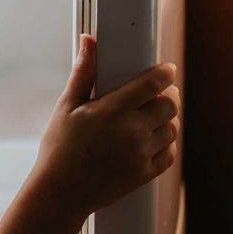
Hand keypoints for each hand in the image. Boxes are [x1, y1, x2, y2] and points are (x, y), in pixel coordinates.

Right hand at [30, 34, 180, 217]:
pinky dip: (165, 145)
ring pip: (172, 130)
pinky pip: (169, 155)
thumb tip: (89, 40)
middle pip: (170, 106)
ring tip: (153, 118)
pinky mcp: (144, 175)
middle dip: (168, 96)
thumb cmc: (59, 147)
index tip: (166, 70)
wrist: (60, 193)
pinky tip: (152, 141)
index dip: (165, 73)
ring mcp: (140, 155)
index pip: (154, 84)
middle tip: (159, 95)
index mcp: (112, 110)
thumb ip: (83, 72)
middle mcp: (131, 132)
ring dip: (167, 121)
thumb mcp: (67, 106)